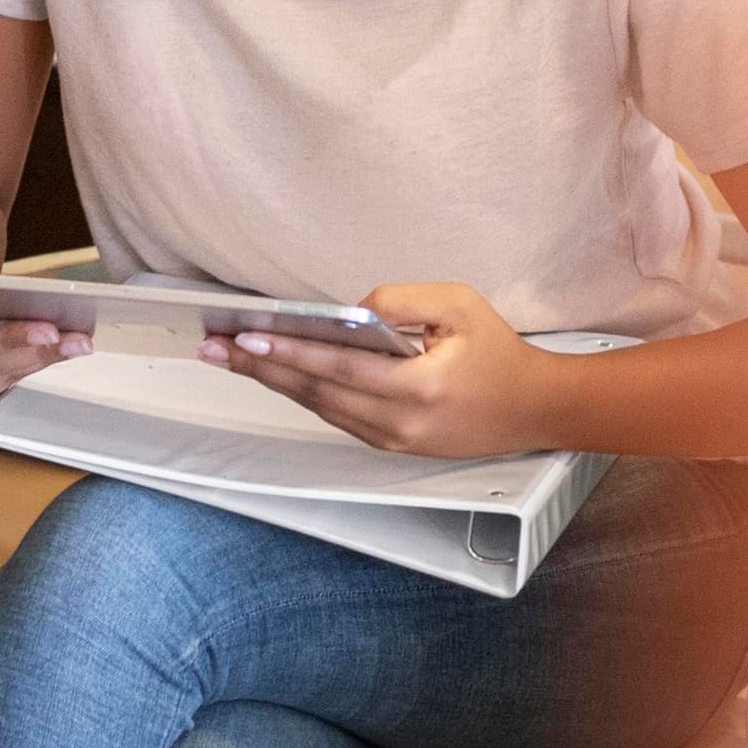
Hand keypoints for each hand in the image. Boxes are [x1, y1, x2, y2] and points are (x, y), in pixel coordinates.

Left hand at [202, 283, 558, 459]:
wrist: (535, 408)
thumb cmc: (498, 350)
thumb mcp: (457, 304)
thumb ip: (399, 302)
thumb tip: (344, 313)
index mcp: (419, 387)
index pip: (339, 368)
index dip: (289, 353)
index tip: (245, 338)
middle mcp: (400, 422)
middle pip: (316, 392)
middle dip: (261, 367)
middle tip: (212, 346)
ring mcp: (394, 440)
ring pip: (320, 407)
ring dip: (274, 381)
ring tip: (229, 357)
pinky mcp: (392, 445)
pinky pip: (337, 416)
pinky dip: (303, 392)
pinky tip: (274, 373)